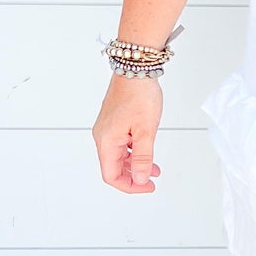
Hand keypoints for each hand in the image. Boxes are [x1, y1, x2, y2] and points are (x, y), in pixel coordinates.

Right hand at [92, 74, 163, 191]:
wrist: (136, 69)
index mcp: (106, 140)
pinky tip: (145, 151)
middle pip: (113, 168)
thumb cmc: (139, 94)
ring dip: (134, 165)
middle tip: (151, 181)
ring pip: (117, 156)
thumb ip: (143, 157)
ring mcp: (107, 128)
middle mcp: (102, 136)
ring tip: (153, 168)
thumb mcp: (146, 130)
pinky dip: (133, 152)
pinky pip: (120, 144)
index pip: (111, 176)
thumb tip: (141, 178)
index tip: (148, 186)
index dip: (130, 186)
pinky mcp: (113, 121)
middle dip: (133, 177)